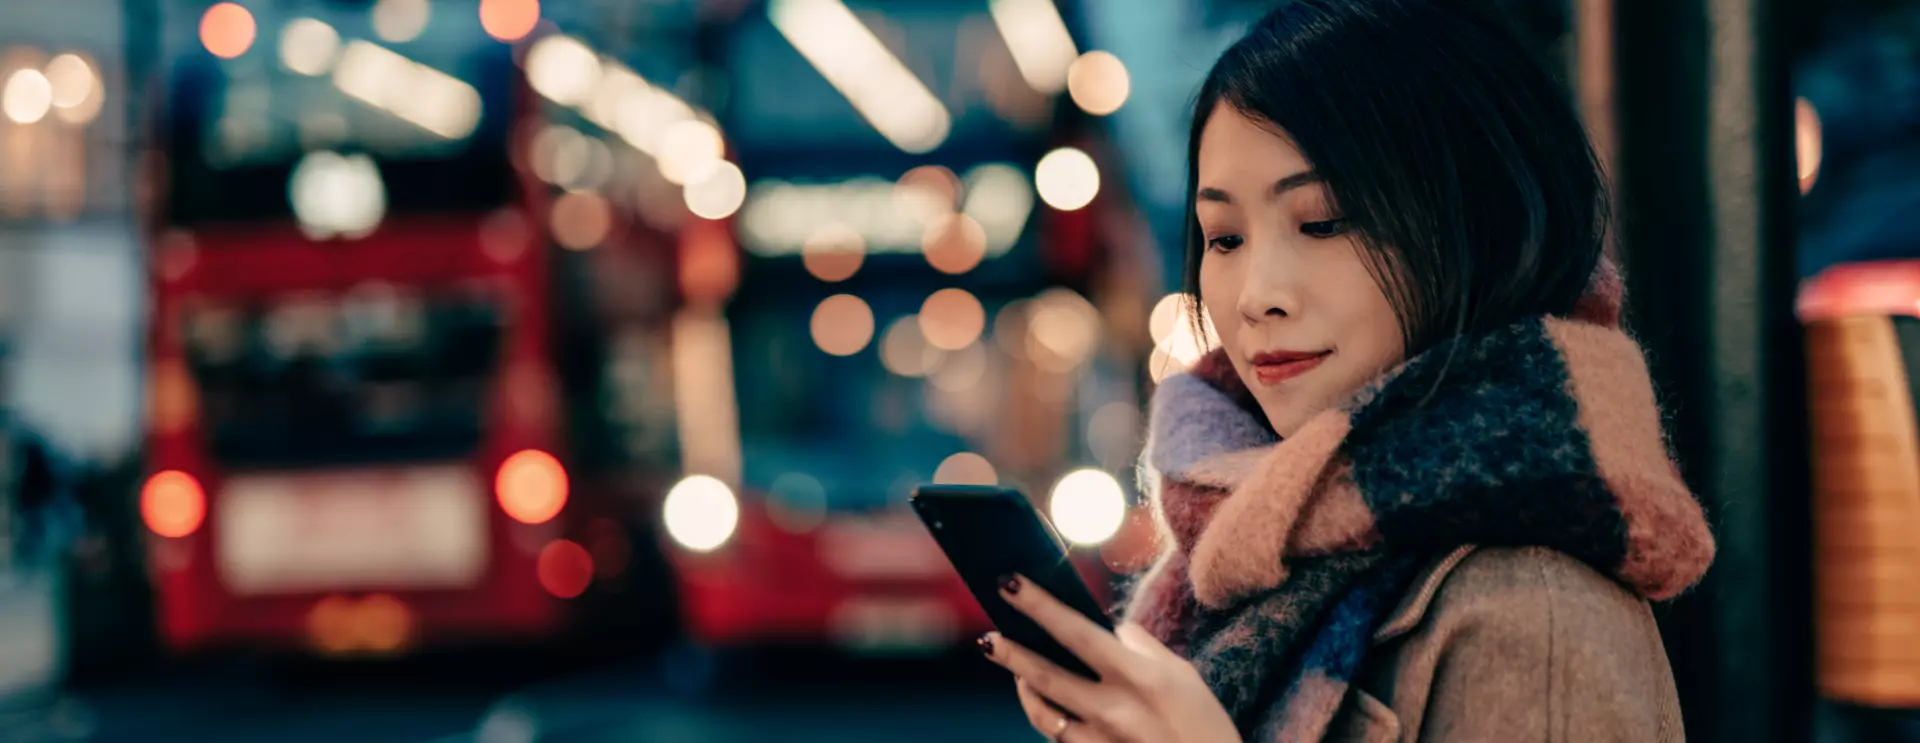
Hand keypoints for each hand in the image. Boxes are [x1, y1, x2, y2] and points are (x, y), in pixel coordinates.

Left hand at [980, 575, 1241, 742]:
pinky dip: (1045, 716)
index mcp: (1140, 677)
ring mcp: (1100, 741)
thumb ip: (1142, 647)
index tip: (1011, 584)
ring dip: (1022, 687)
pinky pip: (1058, 737)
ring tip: (1013, 667)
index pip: (1077, 633)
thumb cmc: (1203, 725)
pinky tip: (1039, 701)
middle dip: (1011, 654)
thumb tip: (1111, 629)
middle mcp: (1114, 709)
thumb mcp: (1183, 676)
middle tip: (988, 637)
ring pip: (1042, 713)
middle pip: (1046, 676)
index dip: (1039, 607)